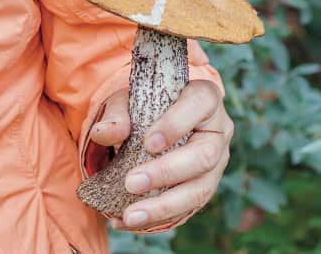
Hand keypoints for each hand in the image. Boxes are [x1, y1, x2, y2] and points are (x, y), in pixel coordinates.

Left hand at [87, 79, 231, 231]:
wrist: (158, 118)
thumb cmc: (146, 104)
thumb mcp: (129, 101)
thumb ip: (118, 115)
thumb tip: (102, 134)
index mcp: (204, 98)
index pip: (198, 104)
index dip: (175, 124)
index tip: (148, 143)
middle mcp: (218, 131)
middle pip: (203, 156)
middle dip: (166, 173)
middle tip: (131, 184)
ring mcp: (218, 162)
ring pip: (200, 189)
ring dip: (164, 206)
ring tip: (131, 216)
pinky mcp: (208, 185)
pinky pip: (190, 207)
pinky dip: (160, 216)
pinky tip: (131, 221)